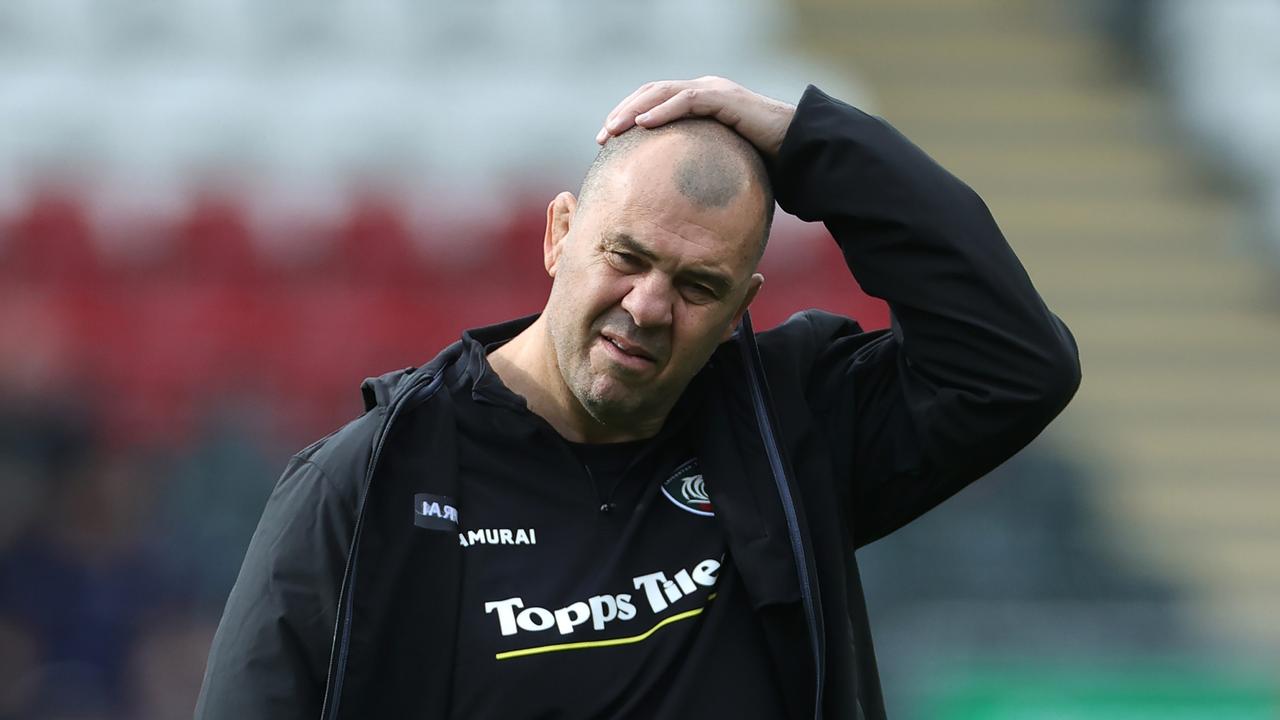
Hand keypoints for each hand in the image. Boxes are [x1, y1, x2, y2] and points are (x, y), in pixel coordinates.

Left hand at [594, 76, 795, 158]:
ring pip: (662, 92)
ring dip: (634, 109)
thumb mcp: (720, 166)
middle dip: (623, 112)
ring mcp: (714, 91)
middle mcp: (704, 91)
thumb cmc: (765, 165)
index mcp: (700, 104)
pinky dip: (662, 111)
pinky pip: (687, 100)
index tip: (607, 140)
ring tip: (613, 128)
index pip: (654, 102)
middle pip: (651, 93)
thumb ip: (697, 170)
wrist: (800, 152)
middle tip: (602, 136)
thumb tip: (671, 200)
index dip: (628, 117)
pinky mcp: (725, 98)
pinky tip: (643, 125)